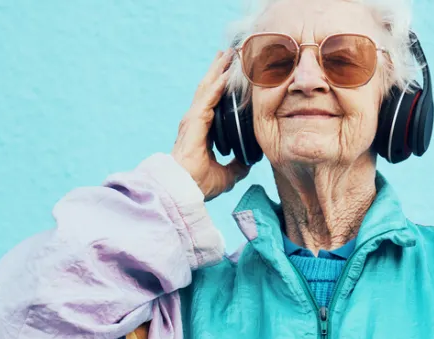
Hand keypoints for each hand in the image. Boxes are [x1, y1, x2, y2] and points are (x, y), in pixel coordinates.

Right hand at [172, 51, 249, 200]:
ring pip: (206, 89)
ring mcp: (192, 120)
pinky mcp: (193, 122)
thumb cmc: (199, 184)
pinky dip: (216, 86)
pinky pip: (207, 99)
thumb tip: (250, 161)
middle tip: (229, 53)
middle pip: (208, 89)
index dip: (221, 86)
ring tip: (227, 54)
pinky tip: (225, 74)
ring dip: (217, 71)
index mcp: (201, 130)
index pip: (213, 102)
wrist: (184, 190)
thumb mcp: (228, 174)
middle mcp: (195, 121)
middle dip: (218, 70)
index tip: (231, 72)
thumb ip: (237, 165)